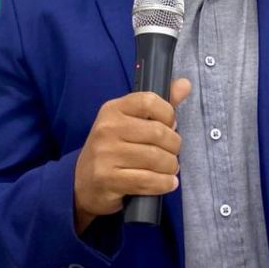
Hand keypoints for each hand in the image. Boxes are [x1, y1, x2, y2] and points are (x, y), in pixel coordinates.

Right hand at [73, 79, 191, 233]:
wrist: (83, 183)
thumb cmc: (113, 150)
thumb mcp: (130, 123)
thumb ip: (159, 106)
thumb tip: (186, 84)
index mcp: (113, 109)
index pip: (150, 101)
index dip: (168, 115)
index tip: (169, 126)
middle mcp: (107, 128)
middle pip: (158, 132)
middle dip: (174, 146)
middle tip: (172, 154)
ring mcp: (105, 154)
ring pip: (157, 158)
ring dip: (170, 167)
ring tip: (169, 169)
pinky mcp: (108, 179)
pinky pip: (148, 180)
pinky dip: (164, 183)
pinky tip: (167, 183)